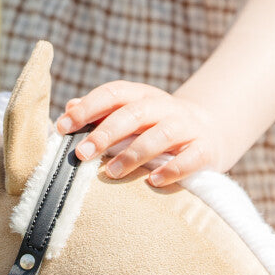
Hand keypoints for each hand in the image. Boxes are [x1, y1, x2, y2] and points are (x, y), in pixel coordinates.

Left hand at [55, 81, 223, 186]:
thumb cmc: (156, 126)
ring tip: (111, 173)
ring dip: (134, 154)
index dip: (88, 108)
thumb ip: (101, 112)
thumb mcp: (131, 114)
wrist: (211, 130)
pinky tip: (152, 182)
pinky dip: (172, 170)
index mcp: (142, 95)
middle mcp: (165, 107)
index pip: (113, 93)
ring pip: (161, 135)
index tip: (63, 127)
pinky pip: (190, 158)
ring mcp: (187, 126)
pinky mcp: (205, 148)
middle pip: (134, 113)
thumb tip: (69, 108)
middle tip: (82, 153)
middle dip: (106, 133)